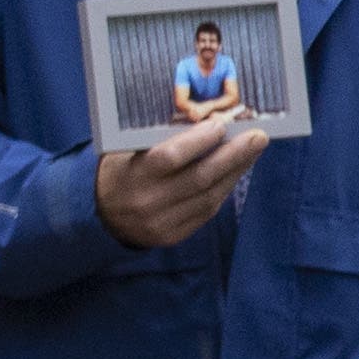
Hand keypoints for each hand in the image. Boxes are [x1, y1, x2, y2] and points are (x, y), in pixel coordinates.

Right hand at [96, 112, 263, 248]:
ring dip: (235, 171)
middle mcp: (148, 202)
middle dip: (233, 155)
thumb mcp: (128, 151)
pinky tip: (235, 172)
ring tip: (252, 151)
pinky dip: (224, 189)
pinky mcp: (173, 236)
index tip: (221, 125)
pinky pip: (207, 211)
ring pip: (210, 196)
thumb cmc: (121, 171)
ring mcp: (162, 223)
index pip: (171, 157)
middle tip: (258, 136)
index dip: (199, 141)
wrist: (100, 214)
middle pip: (200, 177)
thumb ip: (162, 141)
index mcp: (133, 176)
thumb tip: (208, 122)